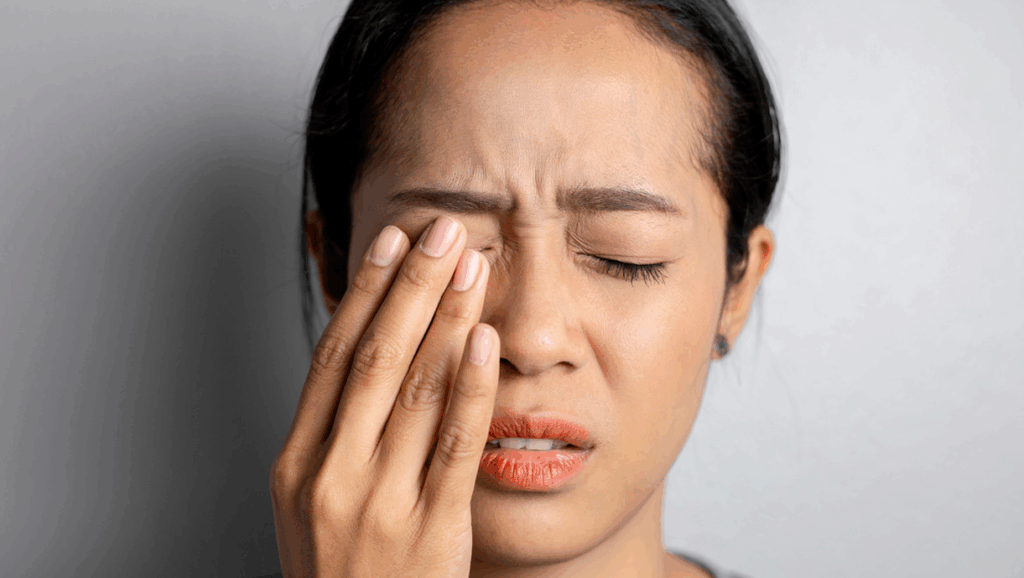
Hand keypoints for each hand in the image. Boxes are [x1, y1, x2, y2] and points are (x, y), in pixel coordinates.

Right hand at [270, 215, 496, 577]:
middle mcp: (330, 475)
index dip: (366, 292)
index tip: (394, 240)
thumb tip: (367, 350)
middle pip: (375, 357)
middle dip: (412, 286)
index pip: (334, 355)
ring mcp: (378, 503)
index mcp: (297, 463)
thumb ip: (337, 432)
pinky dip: (470, 386)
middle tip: (444, 230)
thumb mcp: (314, 503)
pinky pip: (453, 444)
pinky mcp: (429, 530)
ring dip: (446, 318)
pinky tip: (485, 340)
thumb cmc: (343, 572)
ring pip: (414, 389)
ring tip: (472, 265)